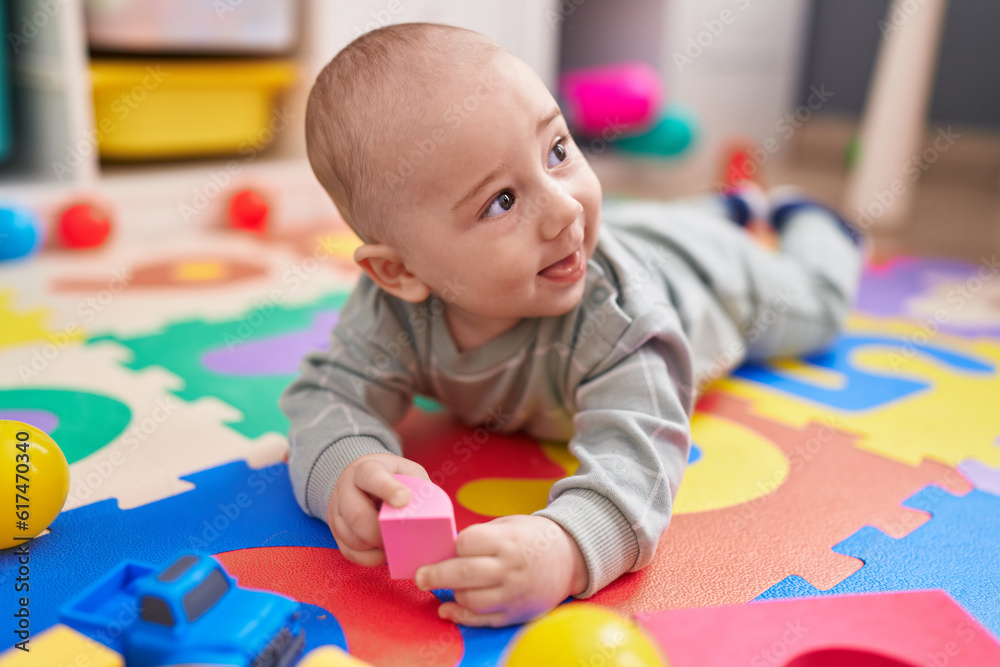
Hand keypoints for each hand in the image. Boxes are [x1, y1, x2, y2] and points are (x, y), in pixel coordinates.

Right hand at [327, 453, 429, 566]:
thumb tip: (433, 511)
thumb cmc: (389, 477)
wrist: (359, 480)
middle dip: (381, 532)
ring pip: (352, 538)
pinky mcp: (336, 533)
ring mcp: (337, 512)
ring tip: (395, 545)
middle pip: (357, 515)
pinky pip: (350, 552)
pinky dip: (370, 558)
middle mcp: (346, 489)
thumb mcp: (406, 471)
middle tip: (400, 536)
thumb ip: (418, 485)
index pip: (371, 476)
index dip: (387, 489)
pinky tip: (385, 553)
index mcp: (365, 469)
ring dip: (376, 547)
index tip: (404, 499)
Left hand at [415, 515, 587, 626]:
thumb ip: (481, 536)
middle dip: (435, 574)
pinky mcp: (514, 613)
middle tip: (420, 575)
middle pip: (463, 573)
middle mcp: (510, 569)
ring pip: (470, 599)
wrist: (570, 558)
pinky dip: (460, 616)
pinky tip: (448, 609)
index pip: (467, 543)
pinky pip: (481, 619)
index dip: (455, 545)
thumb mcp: (510, 525)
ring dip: (452, 593)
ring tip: (448, 586)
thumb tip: (447, 551)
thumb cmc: (533, 538)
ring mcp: (513, 594)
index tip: (453, 546)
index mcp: (508, 541)